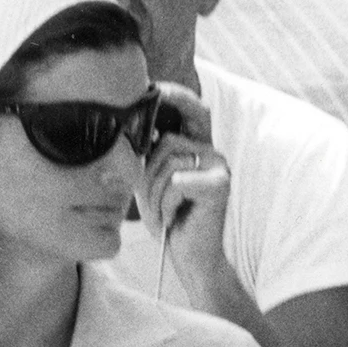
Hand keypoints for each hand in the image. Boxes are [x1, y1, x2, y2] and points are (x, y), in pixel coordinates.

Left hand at [136, 82, 229, 279]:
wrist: (191, 259)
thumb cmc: (170, 220)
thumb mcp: (152, 181)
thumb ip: (147, 153)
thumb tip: (128, 121)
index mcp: (199, 147)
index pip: (190, 109)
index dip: (174, 95)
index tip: (154, 86)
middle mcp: (213, 152)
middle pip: (166, 142)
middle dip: (148, 174)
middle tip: (152, 201)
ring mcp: (219, 166)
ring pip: (168, 162)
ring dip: (155, 194)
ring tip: (164, 214)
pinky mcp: (219, 185)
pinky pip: (176, 181)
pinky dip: (166, 204)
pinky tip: (175, 218)